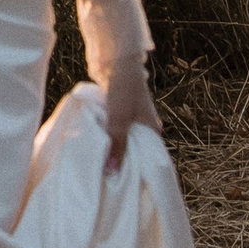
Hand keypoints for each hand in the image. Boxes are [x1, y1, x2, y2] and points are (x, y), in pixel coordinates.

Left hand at [103, 55, 160, 172]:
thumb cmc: (123, 88)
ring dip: (112, 150)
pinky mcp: (118, 114)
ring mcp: (130, 120)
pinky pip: (114, 132)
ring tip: (99, 168)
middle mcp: (144, 127)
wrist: (116, 60)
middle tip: (107, 181)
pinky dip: (107, 139)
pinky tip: (96, 148)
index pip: (149, 160)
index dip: (138, 173)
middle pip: (133, 152)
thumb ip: (116, 144)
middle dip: (121, 164)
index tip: (126, 187)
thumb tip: (111, 172)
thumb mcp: (119, 119)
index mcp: (152, 131)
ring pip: (122, 142)